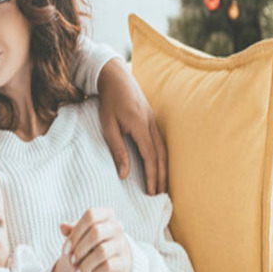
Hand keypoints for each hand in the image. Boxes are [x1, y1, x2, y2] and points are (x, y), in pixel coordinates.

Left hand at [61, 208, 132, 271]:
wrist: (117, 260)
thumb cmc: (95, 242)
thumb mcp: (84, 233)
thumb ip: (72, 229)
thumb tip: (62, 226)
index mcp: (106, 215)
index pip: (90, 216)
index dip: (75, 232)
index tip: (65, 249)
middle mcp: (117, 227)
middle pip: (96, 233)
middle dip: (79, 249)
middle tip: (71, 261)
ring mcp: (122, 244)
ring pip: (102, 251)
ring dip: (85, 265)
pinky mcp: (124, 261)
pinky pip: (108, 266)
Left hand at [97, 58, 166, 194]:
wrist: (116, 77)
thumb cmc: (109, 101)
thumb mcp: (108, 126)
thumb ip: (117, 149)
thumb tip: (124, 174)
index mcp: (140, 126)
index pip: (150, 157)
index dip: (152, 176)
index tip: (151, 192)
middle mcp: (151, 124)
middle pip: (161, 155)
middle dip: (161, 176)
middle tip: (159, 194)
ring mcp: (153, 120)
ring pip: (163, 148)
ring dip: (163, 167)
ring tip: (161, 184)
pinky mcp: (152, 118)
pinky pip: (160, 141)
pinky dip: (161, 156)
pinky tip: (158, 165)